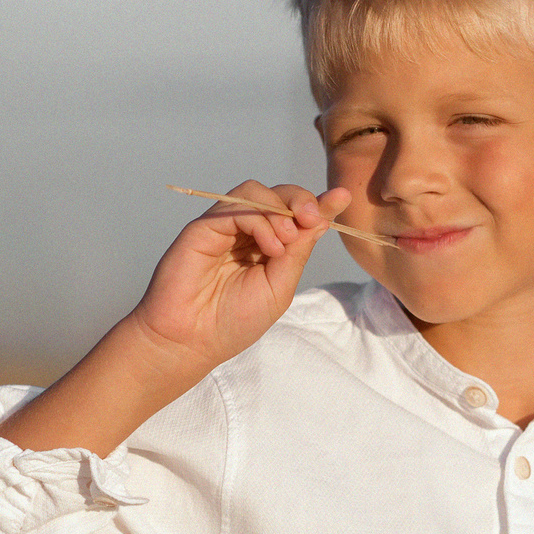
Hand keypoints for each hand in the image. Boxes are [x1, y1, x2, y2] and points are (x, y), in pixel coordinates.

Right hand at [125, 181, 350, 371]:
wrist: (190, 341)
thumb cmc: (233, 321)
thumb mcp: (279, 287)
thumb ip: (298, 252)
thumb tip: (324, 218)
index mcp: (266, 246)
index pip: (295, 214)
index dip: (319, 203)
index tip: (342, 197)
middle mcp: (245, 232)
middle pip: (277, 194)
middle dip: (301, 200)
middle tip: (312, 219)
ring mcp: (224, 227)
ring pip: (256, 192)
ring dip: (280, 209)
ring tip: (286, 241)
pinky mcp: (203, 227)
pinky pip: (235, 206)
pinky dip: (260, 220)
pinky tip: (269, 246)